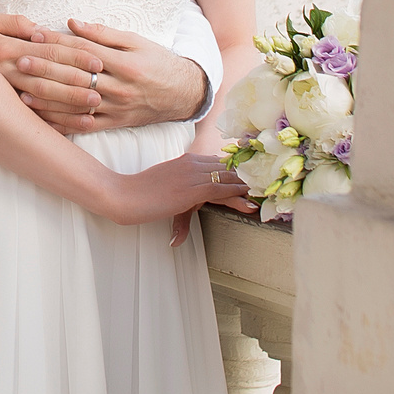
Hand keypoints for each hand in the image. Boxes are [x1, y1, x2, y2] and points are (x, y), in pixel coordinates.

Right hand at [0, 13, 120, 124]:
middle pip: (48, 79)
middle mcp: (6, 72)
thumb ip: (14, 24)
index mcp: (6, 49)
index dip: (75, 56)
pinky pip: (26, 118)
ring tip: (91, 113)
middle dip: (76, 85)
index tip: (97, 61)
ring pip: (41, 102)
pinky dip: (48, 124)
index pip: (48, 52)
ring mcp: (2, 92)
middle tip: (100, 90)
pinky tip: (67, 129)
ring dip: (67, 108)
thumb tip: (40, 31)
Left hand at [0, 14, 207, 133]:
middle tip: (20, 62)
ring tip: (23, 91)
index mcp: (125, 65)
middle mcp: (119, 89)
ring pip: (76, 105)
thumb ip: (104, 33)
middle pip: (76, 78)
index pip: (84, 52)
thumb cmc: (158, 62)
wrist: (183, 94)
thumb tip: (73, 22)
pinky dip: (63, 124)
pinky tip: (43, 118)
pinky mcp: (115, 124)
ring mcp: (116, 109)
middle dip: (46, 69)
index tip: (35, 34)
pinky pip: (85, 126)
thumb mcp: (137, 41)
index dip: (58, 42)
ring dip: (48, 99)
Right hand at [97, 151, 255, 243]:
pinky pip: (221, 189)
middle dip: (248, 178)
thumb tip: (181, 232)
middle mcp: (192, 163)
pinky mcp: (191, 189)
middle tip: (270, 185)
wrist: (123, 195)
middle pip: (228, 169)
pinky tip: (250, 200)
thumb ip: (179, 204)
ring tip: (267, 193)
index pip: (220, 164)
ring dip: (249, 187)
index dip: (239, 172)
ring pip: (229, 178)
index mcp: (187, 161)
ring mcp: (192, 175)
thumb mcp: (166, 193)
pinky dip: (238, 195)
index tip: (255, 178)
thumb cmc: (138, 194)